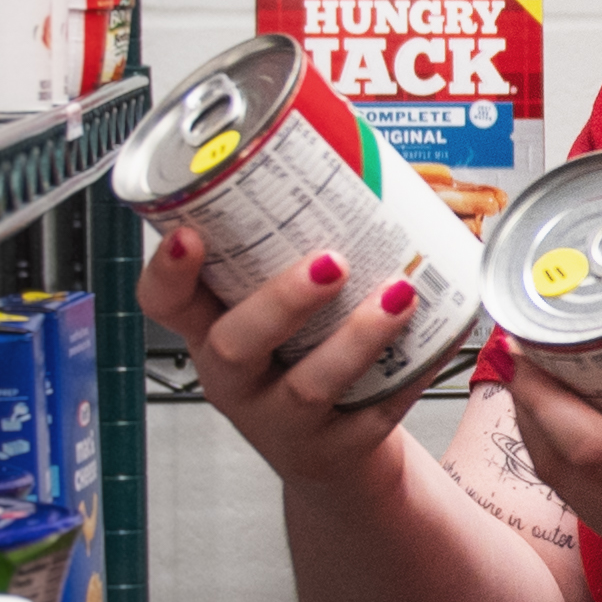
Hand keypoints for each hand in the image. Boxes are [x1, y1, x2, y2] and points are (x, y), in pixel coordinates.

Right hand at [138, 224, 446, 493]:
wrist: (336, 459)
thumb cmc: (301, 361)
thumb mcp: (275, 312)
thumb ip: (288, 249)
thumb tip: (342, 143)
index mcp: (212, 334)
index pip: (165, 305)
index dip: (168, 272)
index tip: (188, 234)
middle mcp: (238, 380)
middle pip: (237, 345)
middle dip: (281, 300)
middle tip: (328, 262)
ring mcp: (284, 421)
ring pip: (310, 385)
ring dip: (357, 337)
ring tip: (398, 294)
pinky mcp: (338, 449)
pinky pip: (375, 413)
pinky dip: (411, 373)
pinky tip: (437, 337)